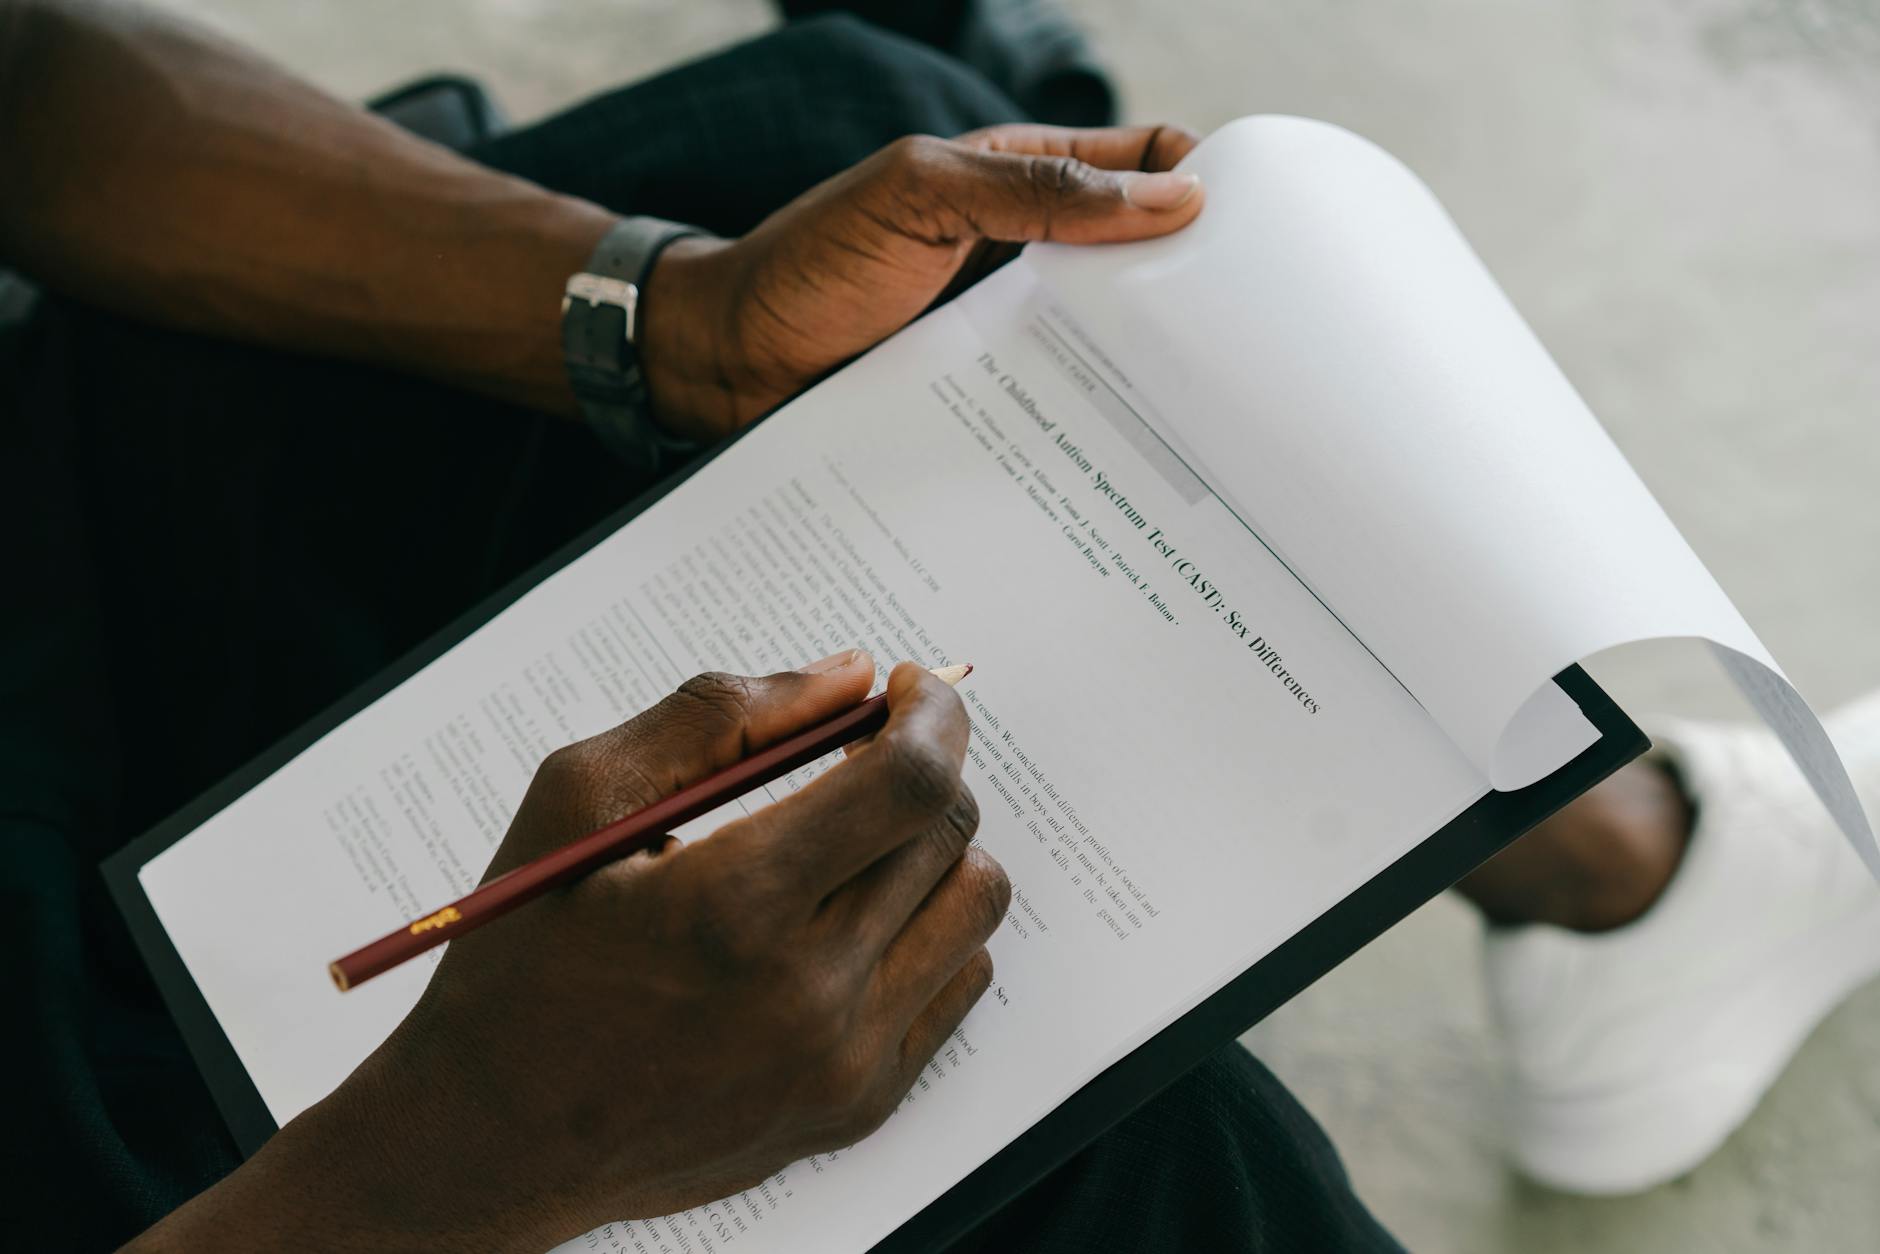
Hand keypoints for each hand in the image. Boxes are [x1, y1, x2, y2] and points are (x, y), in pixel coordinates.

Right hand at [138, 653, 1007, 1251]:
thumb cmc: (525, 954)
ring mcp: (843, 1062)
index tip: (910, 687)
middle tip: (861, 756)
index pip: (908, 782)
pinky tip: (850, 919)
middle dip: (918, 766)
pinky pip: (958, 978)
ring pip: (973, 901)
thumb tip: (851, 674)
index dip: (931, 714)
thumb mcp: (578, 799)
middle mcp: (806, 995)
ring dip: (932, 846)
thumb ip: (717, 716)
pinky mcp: (861, 1105)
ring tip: (856, 842)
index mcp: (731, 907)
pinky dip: (925, 925)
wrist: (495, 1139)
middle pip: (948, 830)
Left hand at [639, 123, 1203, 439]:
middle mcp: (1028, 256)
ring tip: (1218, 416)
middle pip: (1143, 263)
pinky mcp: (993, 401)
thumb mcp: (920, 196)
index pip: (1144, 166)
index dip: (1205, 184)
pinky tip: (1140, 462)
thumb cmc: (810, 263)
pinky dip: (1104, 426)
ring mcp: (1012, 332)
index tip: (1264, 233)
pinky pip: (1064, 408)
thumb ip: (1038, 191)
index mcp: (1022, 180)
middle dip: (1199, 292)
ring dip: (1157, 372)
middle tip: (1259, 342)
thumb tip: (1175, 202)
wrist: (725, 363)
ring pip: (1112, 344)